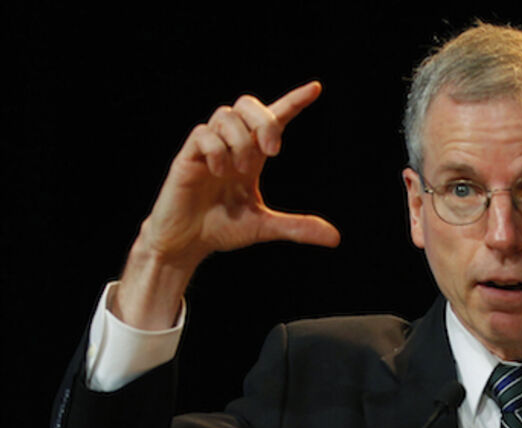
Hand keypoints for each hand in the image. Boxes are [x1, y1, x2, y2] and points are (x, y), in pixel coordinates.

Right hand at [117, 81, 340, 328]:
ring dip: (240, 140)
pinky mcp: (187, 157)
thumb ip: (298, 228)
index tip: (315, 89)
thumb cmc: (222, 228)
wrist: (186, 244)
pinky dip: (216, 149)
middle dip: (264, 120)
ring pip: (226, 115)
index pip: (274, 119)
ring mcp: (207, 148)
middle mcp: (230, 145)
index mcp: (252, 155)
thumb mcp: (265, 227)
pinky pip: (203, 134)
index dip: (293, 101)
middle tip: (271, 150)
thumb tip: (335, 238)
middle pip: (247, 104)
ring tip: (240, 170)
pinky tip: (219, 172)